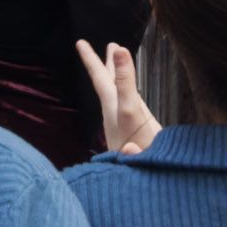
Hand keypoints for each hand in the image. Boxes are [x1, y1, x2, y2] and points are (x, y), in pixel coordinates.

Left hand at [73, 39, 162, 153]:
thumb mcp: (131, 109)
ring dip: (121, 78)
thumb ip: (126, 81)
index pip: (99, 77)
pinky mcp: (141, 136)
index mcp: (112, 107)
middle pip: (110, 85)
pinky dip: (134, 95)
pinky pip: (134, 107)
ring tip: (122, 64)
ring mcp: (127, 127)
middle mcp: (117, 115)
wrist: (146, 185)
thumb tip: (119, 49)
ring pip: (121, 96)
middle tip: (110, 44)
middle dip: (108, 64)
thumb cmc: (137, 148)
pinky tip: (138, 101)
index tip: (80, 42)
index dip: (91, 59)